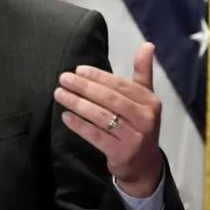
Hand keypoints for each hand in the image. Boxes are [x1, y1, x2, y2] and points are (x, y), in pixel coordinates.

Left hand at [53, 42, 162, 196]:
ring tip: (60, 94)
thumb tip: (147, 44)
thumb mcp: (145, 98)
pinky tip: (65, 116)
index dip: (98, 76)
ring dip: (77, 103)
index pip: (120, 85)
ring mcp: (134, 138)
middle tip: (63, 79)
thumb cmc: (139, 124)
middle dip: (84, 87)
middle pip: (109, 99)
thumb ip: (143, 72)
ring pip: (101, 116)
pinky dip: (79, 125)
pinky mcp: (121, 153)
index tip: (78, 70)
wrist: (144, 165)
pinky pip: (95, 136)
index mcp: (150, 102)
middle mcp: (145, 119)